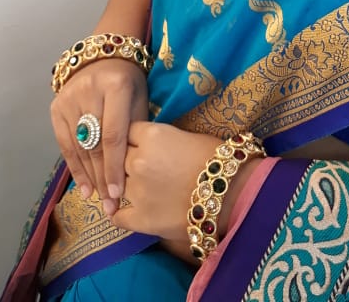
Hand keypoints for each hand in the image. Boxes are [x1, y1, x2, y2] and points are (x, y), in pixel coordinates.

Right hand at [50, 58, 147, 214]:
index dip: (115, 167)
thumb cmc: (129, 82)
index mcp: (116, 86)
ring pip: (79, 147)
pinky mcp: (56, 106)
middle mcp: (89, 91)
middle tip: (110, 205)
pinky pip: (65, 143)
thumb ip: (134, 131)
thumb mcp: (139, 100)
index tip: (118, 194)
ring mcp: (69, 98)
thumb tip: (130, 174)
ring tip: (98, 200)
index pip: (113, 135)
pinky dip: (75, 167)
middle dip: (103, 177)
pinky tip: (84, 187)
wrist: (104, 56)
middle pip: (94, 144)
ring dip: (89, 177)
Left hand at [109, 123, 219, 242]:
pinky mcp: (140, 219)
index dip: (133, 137)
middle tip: (138, 165)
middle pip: (118, 156)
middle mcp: (138, 161)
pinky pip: (118, 216)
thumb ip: (161, 139)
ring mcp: (137, 191)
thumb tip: (152, 145)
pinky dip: (117, 214)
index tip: (137, 142)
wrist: (232, 193)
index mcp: (152, 136)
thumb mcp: (187, 136)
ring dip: (124, 185)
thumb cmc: (217, 159)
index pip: (128, 130)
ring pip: (117, 185)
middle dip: (126, 160)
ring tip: (132, 188)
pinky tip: (118, 212)